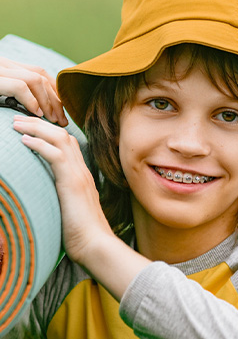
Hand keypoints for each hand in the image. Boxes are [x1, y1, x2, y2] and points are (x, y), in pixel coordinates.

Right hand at [0, 56, 67, 125]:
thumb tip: (38, 109)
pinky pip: (19, 86)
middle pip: (41, 77)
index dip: (54, 91)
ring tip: (53, 119)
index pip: (39, 73)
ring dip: (48, 102)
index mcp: (7, 67)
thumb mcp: (0, 92)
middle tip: (63, 120)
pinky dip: (32, 101)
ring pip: (35, 79)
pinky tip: (37, 113)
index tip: (62, 110)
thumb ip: (16, 93)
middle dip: (56, 100)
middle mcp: (4, 64)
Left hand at [13, 115, 111, 263]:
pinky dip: (39, 144)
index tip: (32, 128)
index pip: (69, 144)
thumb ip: (63, 196)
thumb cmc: (81, 232)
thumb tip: (48, 195)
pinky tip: (24, 140)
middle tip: (19, 119)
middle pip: (63, 135)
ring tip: (17, 123)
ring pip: (60, 139)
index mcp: (82, 175)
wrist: (95, 244)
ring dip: (37, 128)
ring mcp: (79, 174)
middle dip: (40, 124)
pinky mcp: (72, 182)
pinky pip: (56, 155)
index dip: (50, 131)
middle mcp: (82, 170)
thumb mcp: (71, 208)